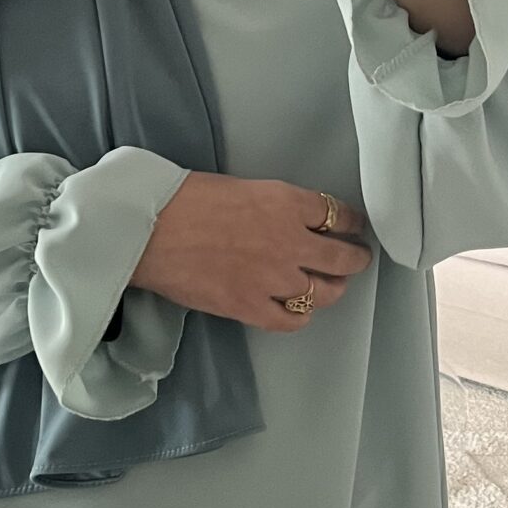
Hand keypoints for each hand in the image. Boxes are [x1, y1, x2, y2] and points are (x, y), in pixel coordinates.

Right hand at [132, 170, 374, 332]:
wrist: (150, 229)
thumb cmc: (185, 199)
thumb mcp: (243, 187)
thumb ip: (274, 207)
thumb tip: (287, 222)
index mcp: (288, 203)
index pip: (338, 214)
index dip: (352, 223)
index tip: (355, 227)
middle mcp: (291, 241)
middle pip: (343, 256)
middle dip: (355, 258)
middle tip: (357, 259)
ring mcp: (274, 278)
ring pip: (326, 292)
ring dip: (334, 289)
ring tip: (334, 287)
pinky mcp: (252, 307)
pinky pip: (293, 320)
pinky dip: (300, 316)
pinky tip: (299, 311)